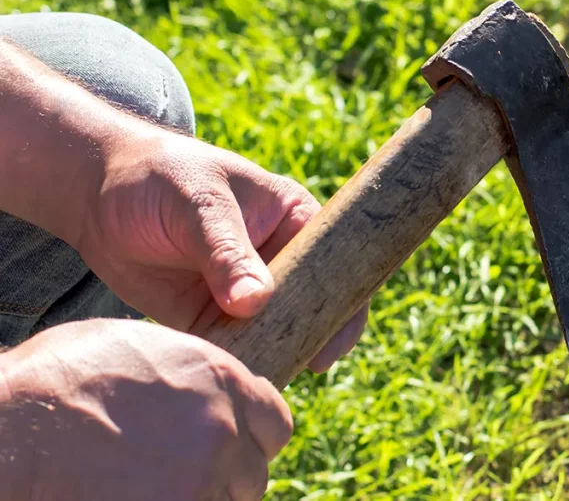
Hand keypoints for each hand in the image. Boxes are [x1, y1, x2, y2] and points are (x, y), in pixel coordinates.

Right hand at [0, 319, 290, 499]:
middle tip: (183, 473)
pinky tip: (142, 497)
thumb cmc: (56, 382)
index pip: (276, 423)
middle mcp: (222, 429)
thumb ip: (188, 370)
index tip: (231, 445)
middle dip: (226, 474)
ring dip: (204, 496)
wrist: (10, 431)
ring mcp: (201, 479)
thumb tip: (207, 384)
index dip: (253, 437)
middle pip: (254, 471)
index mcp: (221, 379)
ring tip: (161, 487)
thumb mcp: (134, 347)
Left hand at [76, 130, 364, 371]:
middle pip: (312, 308)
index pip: (339, 265)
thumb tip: (256, 303)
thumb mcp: (199, 205)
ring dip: (271, 355)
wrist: (97, 194)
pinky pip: (235, 348)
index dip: (344, 304)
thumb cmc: (161, 178)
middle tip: (301, 367)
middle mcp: (281, 261)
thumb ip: (227, 252)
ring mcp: (248, 293)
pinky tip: (229, 378)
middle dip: (309, 338)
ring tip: (262, 378)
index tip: (331, 342)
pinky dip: (233, 364)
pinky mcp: (214, 318)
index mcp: (296, 222)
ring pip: (275, 334)